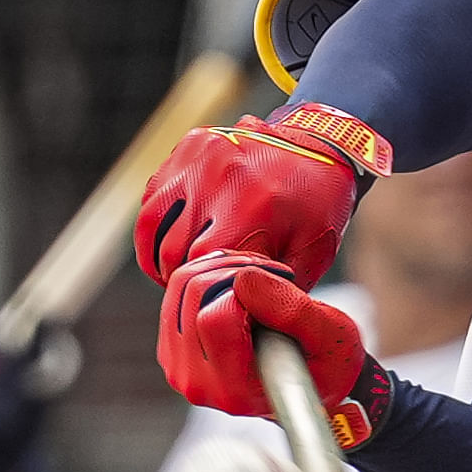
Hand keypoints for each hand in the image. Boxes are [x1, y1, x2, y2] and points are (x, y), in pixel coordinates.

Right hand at [134, 113, 371, 290]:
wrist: (320, 144)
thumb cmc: (318, 209)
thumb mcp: (309, 257)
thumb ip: (273, 291)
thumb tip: (242, 327)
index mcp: (253, 207)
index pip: (203, 268)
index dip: (203, 295)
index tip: (212, 309)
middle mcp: (220, 177)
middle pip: (173, 250)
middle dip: (179, 280)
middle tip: (193, 297)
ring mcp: (199, 158)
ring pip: (151, 224)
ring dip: (158, 257)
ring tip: (176, 274)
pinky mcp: (188, 148)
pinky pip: (153, 198)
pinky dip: (156, 227)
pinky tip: (172, 243)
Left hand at [157, 253, 386, 444]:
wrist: (311, 379)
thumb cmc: (327, 363)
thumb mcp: (333, 337)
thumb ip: (293, 312)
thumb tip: (244, 279)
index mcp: (235, 391)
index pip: (215, 318)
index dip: (248, 289)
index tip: (276, 289)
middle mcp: (198, 384)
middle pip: (193, 293)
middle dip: (234, 272)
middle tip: (270, 280)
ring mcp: (179, 367)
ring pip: (183, 284)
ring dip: (222, 269)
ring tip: (258, 284)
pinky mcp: (173, 347)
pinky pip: (177, 288)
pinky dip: (209, 274)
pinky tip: (238, 288)